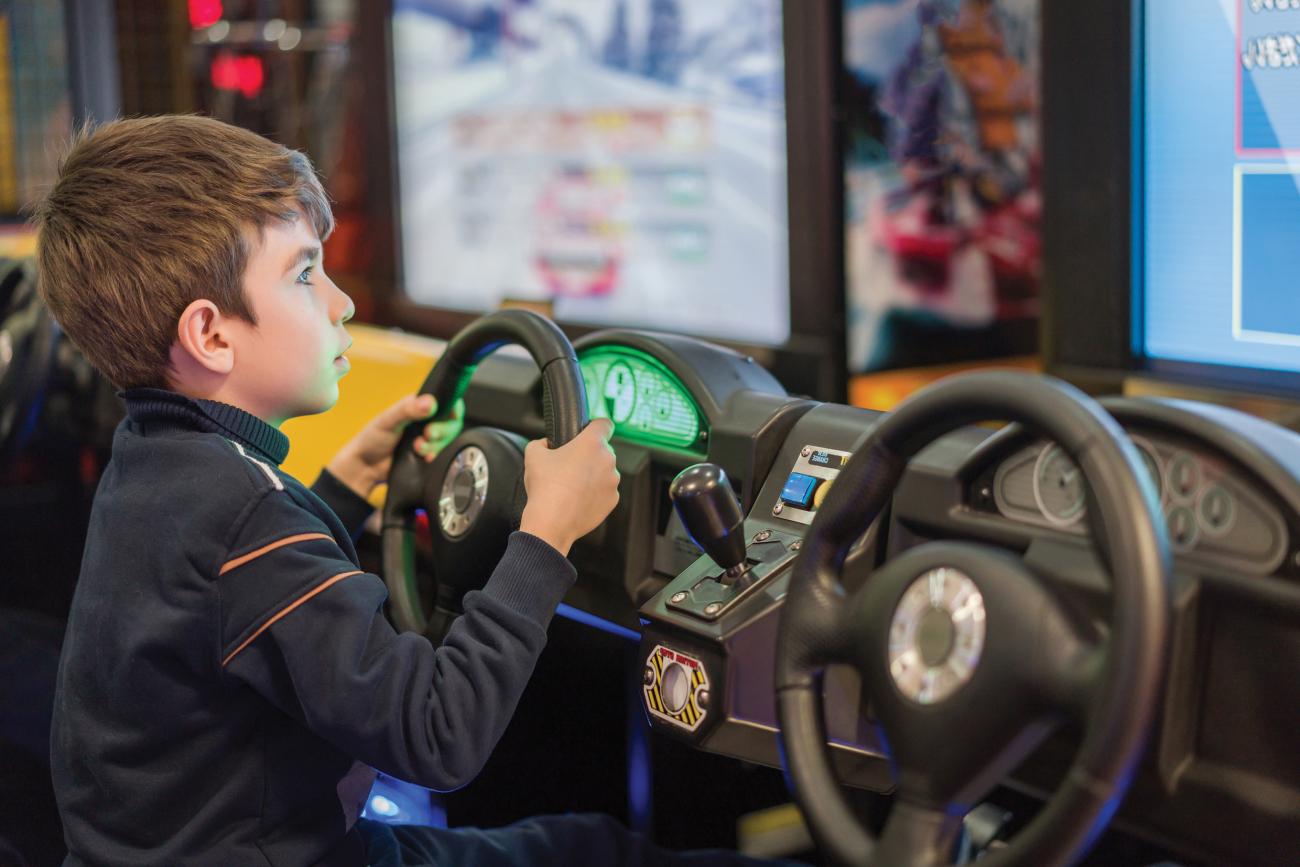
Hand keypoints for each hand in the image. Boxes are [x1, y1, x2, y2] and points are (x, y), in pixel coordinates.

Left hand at [327, 394, 464, 499]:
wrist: (366, 467)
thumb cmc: (372, 438)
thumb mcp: (388, 420)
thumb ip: (408, 410)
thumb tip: (429, 403)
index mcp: (418, 406)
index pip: (446, 401)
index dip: (452, 408)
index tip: (448, 414)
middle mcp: (427, 421)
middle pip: (451, 422)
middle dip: (442, 430)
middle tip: (427, 434)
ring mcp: (429, 439)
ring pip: (448, 439)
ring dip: (435, 445)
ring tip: (417, 448)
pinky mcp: (429, 455)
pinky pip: (443, 454)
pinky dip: (435, 456)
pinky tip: (425, 458)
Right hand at [518, 419, 619, 556]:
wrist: (552, 522)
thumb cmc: (545, 488)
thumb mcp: (533, 455)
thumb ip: (541, 442)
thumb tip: (545, 444)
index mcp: (592, 443)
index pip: (604, 424)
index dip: (595, 426)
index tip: (588, 432)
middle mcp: (607, 460)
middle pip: (602, 450)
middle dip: (589, 455)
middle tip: (569, 466)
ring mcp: (612, 482)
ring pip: (604, 472)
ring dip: (593, 475)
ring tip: (571, 486)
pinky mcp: (612, 500)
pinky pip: (605, 491)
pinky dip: (595, 493)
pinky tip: (577, 499)